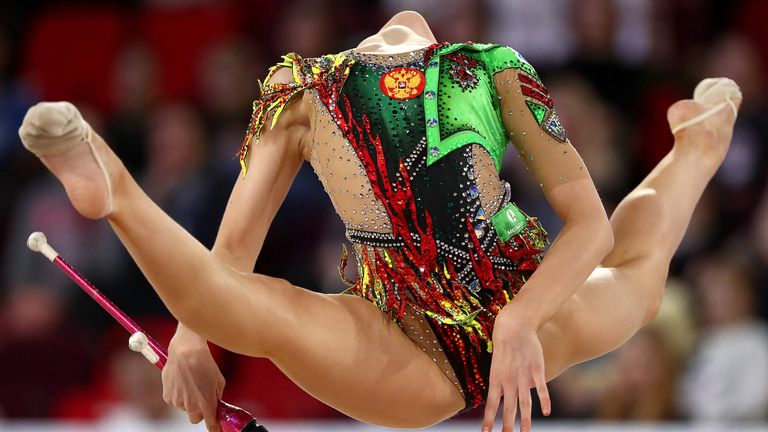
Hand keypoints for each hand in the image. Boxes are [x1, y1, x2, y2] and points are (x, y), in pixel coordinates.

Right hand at [162, 327, 224, 431]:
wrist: (186, 351)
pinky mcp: (167, 396)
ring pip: (184, 407)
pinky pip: (175, 400)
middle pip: (195, 419)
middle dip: (200, 412)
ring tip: (191, 381)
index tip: (216, 428)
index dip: (215, 427)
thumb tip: (216, 404)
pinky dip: (178, 393)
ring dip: (188, 399)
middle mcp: (191, 406)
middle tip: (202, 398)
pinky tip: (181, 380)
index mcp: (206, 403)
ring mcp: (178, 402)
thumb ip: (217, 396)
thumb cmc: (204, 362)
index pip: (211, 424)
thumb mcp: (219, 380)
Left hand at [482, 311, 550, 431]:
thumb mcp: (495, 363)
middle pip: (508, 408)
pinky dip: (544, 401)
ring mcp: (523, 376)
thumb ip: (498, 380)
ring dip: (524, 420)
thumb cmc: (503, 343)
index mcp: (495, 379)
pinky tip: (546, 412)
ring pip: (524, 403)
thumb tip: (498, 394)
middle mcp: (508, 380)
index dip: (488, 419)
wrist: (514, 326)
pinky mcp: (536, 370)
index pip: (490, 404)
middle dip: (507, 426)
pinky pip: (541, 388)